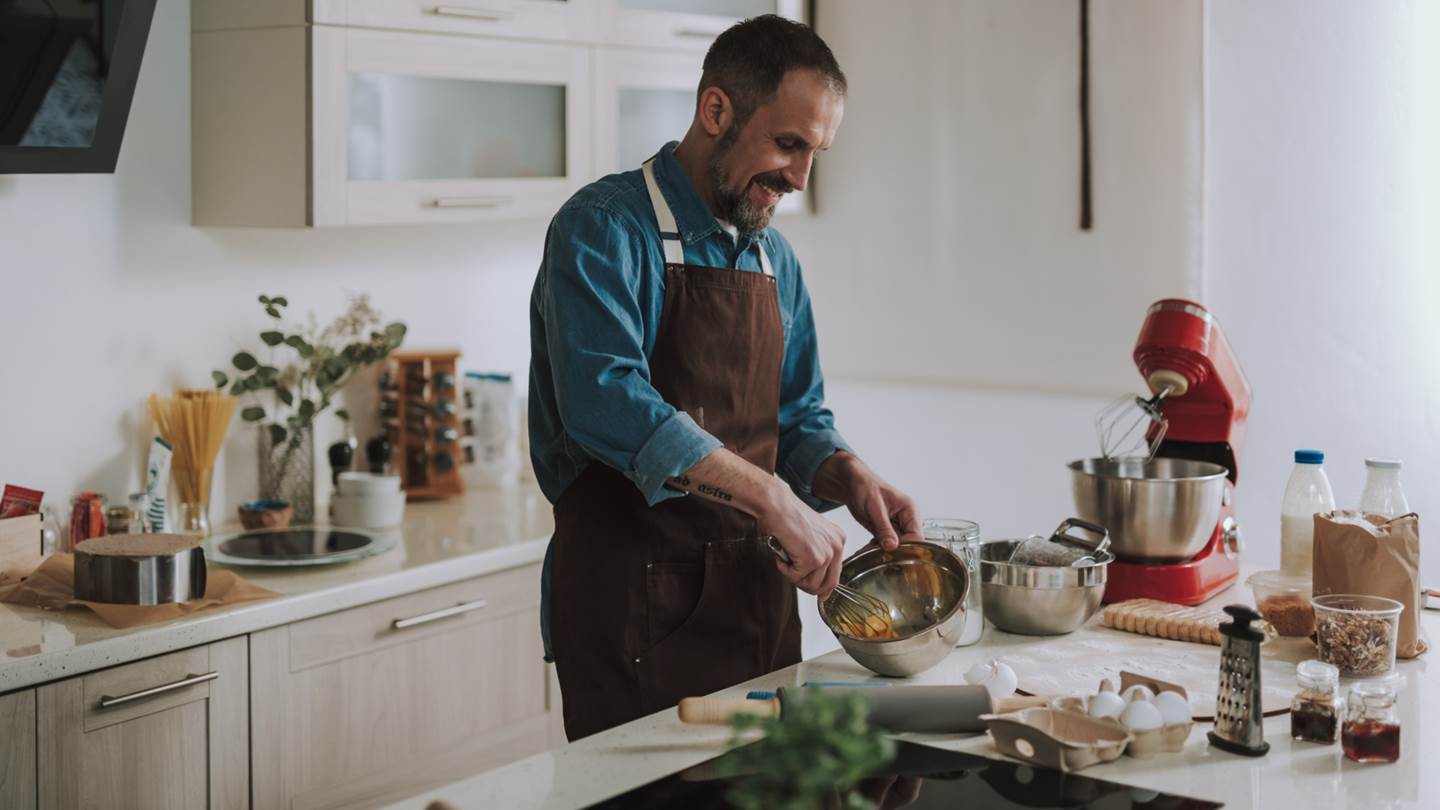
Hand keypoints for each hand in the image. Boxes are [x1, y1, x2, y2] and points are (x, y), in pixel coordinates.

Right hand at [758, 482, 846, 599]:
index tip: (820, 595)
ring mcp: (826, 553)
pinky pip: (796, 578)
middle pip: (829, 584)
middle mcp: (837, 546)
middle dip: (809, 587)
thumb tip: (818, 583)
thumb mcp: (811, 536)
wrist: (777, 505)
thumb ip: (818, 555)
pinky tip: (782, 553)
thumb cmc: (787, 516)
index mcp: (839, 539)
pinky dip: (784, 569)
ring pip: (811, 585)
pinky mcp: (813, 559)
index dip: (824, 587)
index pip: (837, 573)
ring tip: (786, 558)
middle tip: (794, 576)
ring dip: (794, 577)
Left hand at [817, 453, 921, 551]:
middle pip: (908, 543)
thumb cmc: (865, 486)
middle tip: (878, 556)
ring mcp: (896, 525)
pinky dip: (876, 549)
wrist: (851, 484)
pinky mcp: (885, 530)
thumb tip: (893, 546)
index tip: (892, 553)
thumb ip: (884, 528)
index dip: (906, 547)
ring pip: (896, 546)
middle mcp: (906, 519)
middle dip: (894, 551)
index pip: (917, 535)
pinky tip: (867, 549)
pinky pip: (885, 545)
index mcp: (910, 509)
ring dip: (884, 552)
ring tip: (869, 552)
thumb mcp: (875, 507)